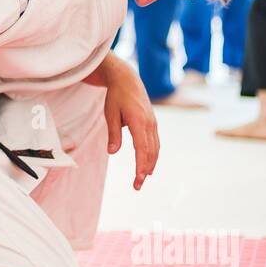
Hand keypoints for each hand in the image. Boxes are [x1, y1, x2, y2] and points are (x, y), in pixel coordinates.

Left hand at [101, 56, 158, 190]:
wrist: (128, 80)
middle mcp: (149, 124)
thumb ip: (113, 133)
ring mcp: (153, 124)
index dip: (141, 166)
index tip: (138, 179)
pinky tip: (148, 164)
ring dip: (150, 165)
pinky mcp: (152, 124)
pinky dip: (153, 155)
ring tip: (143, 179)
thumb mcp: (110, 114)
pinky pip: (155, 143)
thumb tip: (112, 152)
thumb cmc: (116, 96)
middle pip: (150, 152)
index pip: (142, 149)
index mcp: (139, 122)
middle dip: (145, 170)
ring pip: (155, 149)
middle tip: (137, 186)